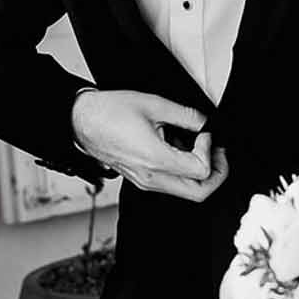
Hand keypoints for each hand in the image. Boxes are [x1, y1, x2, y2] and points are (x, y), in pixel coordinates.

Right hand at [71, 88, 226, 201]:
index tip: (205, 134)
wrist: (81, 120)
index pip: (200, 170)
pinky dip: (182, 171)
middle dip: (215, 174)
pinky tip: (179, 148)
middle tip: (217, 153)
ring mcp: (145, 181)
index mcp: (155, 160)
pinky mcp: (140, 179)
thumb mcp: (154, 104)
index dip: (210, 150)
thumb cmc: (109, 112)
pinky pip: (170, 184)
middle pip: (198, 193)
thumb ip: (186, 115)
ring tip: (198, 147)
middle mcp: (151, 177)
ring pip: (185, 192)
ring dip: (198, 173)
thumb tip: (204, 122)